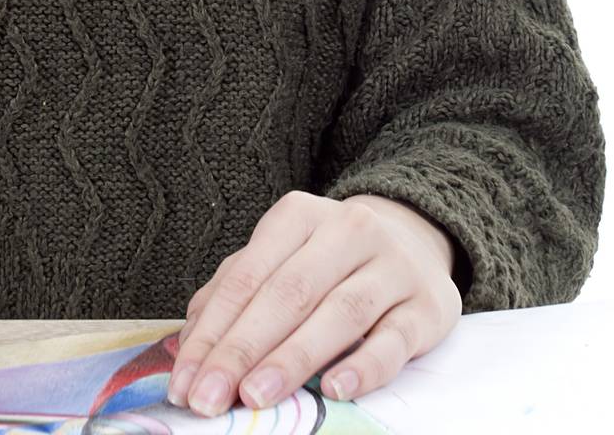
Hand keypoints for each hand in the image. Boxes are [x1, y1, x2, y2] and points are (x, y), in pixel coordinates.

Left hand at [167, 190, 461, 411]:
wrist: (413, 241)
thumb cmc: (328, 261)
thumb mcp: (279, 259)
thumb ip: (234, 293)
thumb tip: (191, 343)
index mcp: (299, 215)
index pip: (247, 276)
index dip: (213, 332)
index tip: (186, 382)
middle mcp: (348, 230)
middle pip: (288, 293)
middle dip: (243, 350)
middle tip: (209, 398)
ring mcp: (392, 267)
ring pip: (339, 313)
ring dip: (294, 358)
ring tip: (256, 396)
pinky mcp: (427, 306)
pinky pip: (395, 339)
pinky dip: (364, 366)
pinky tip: (335, 390)